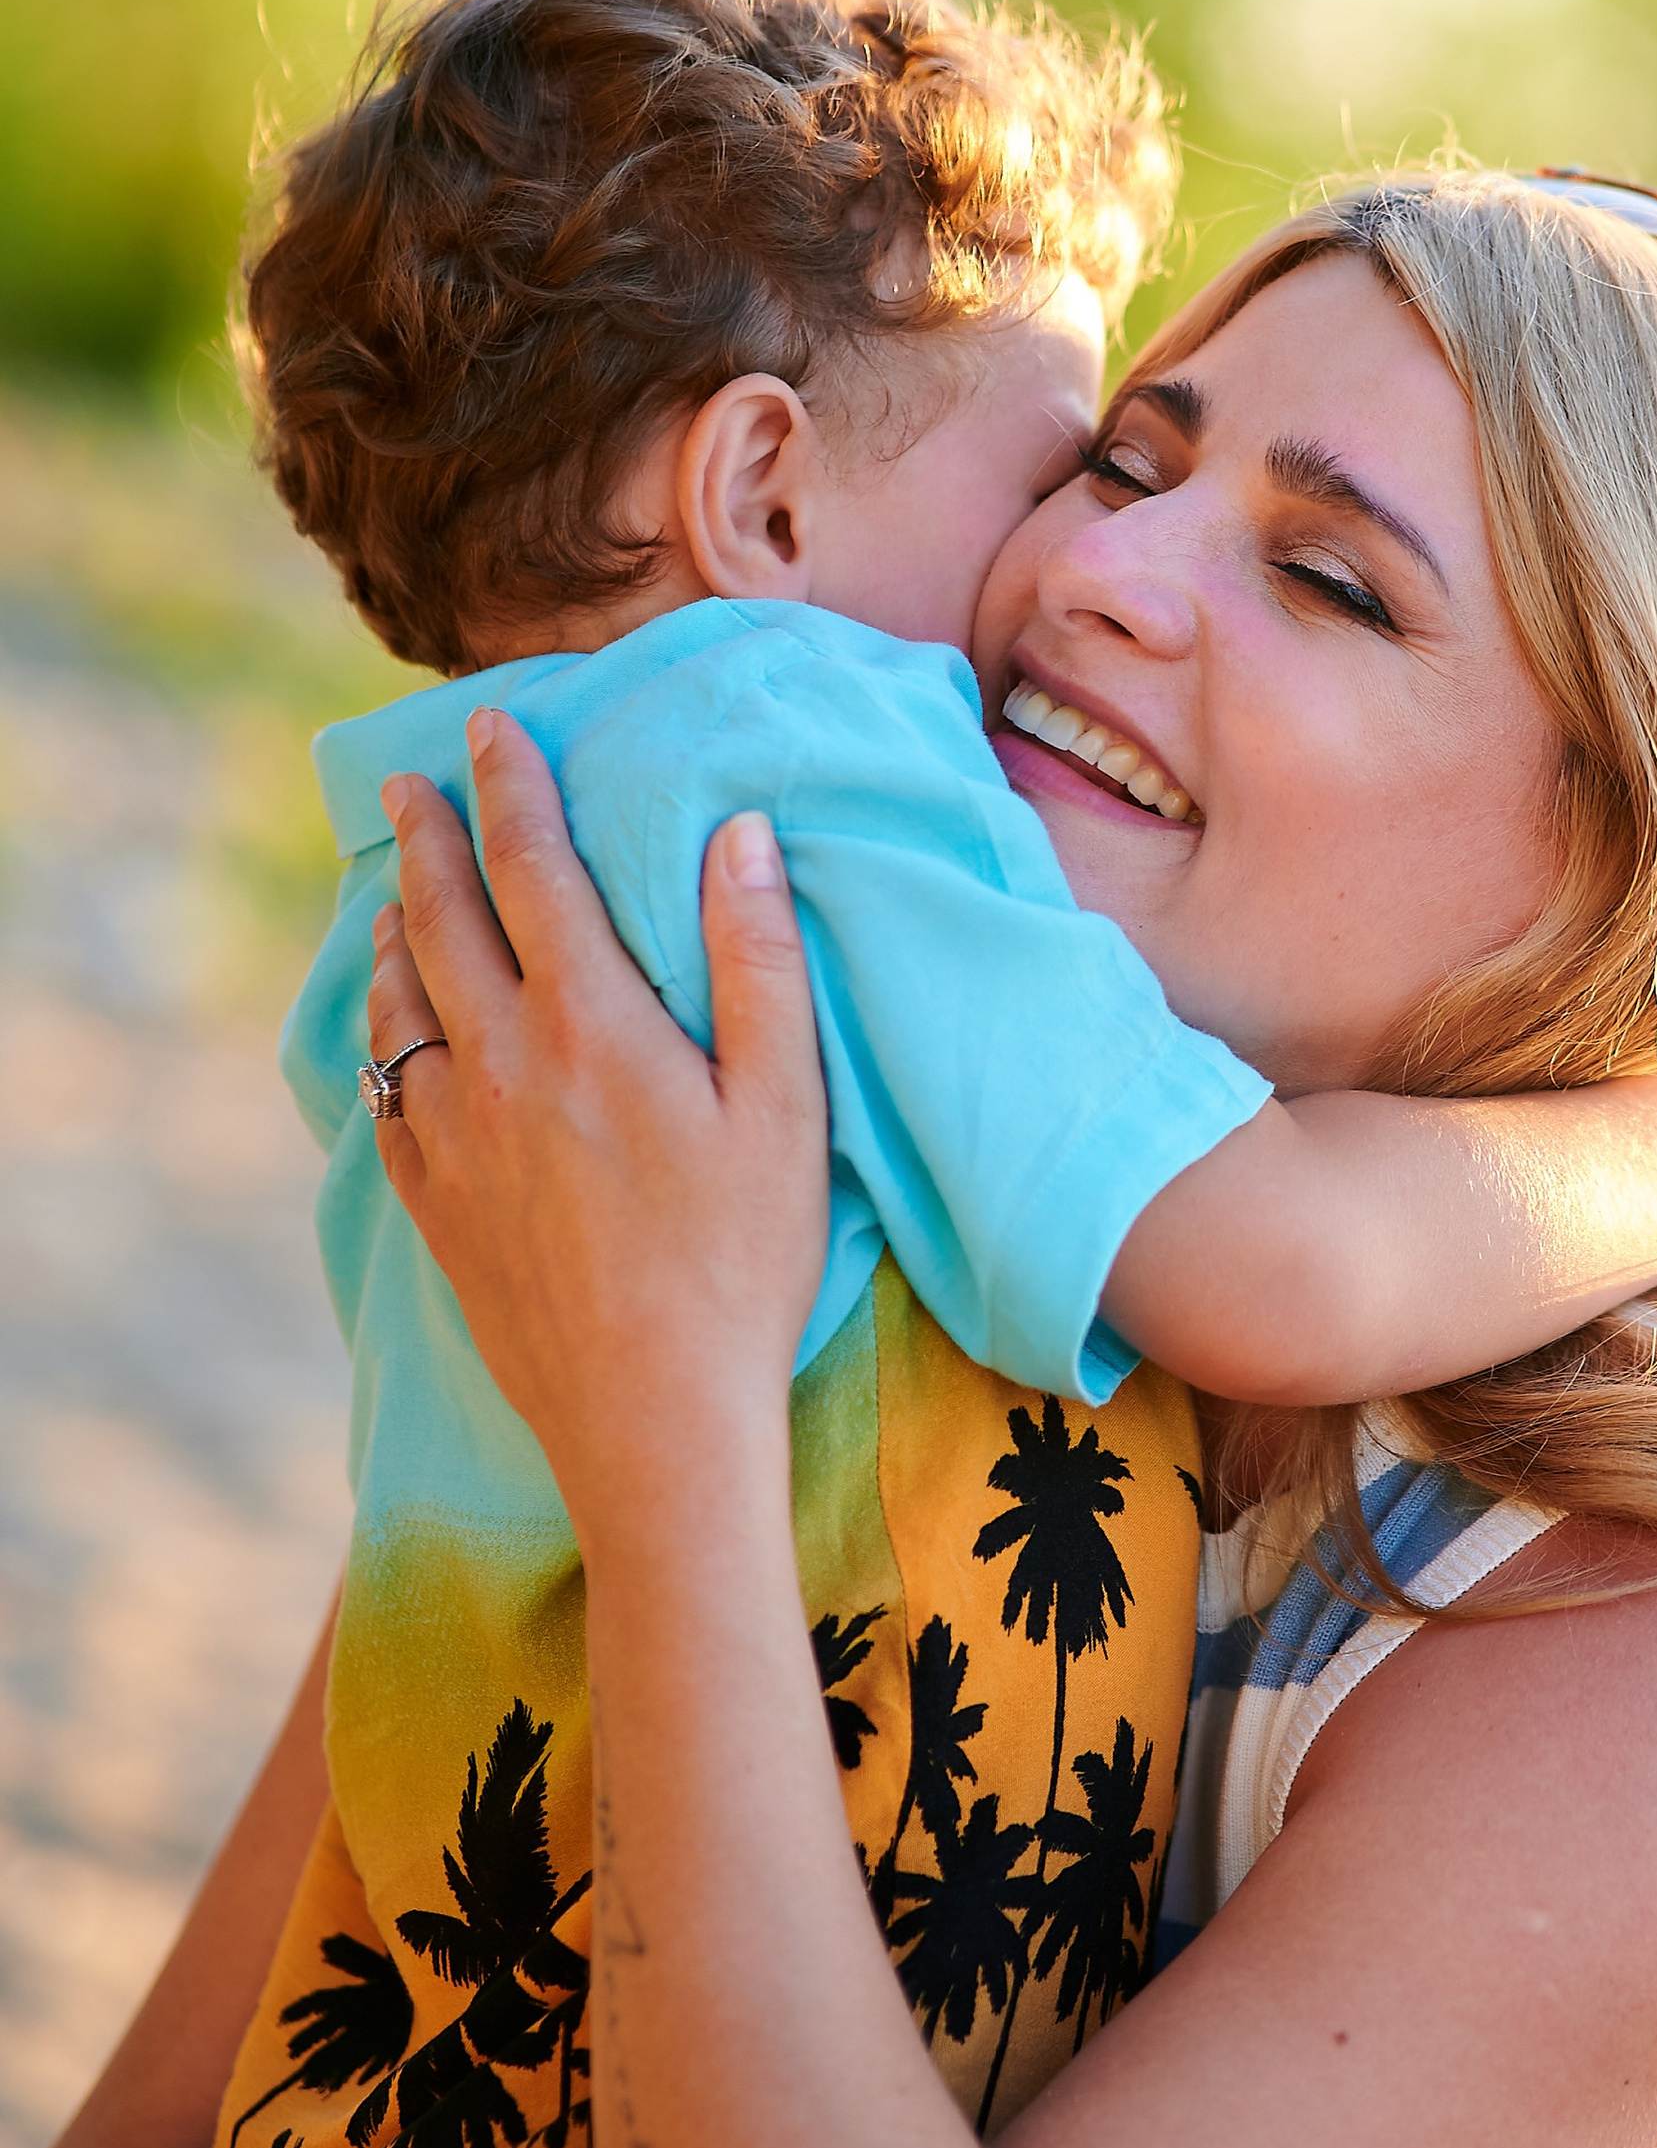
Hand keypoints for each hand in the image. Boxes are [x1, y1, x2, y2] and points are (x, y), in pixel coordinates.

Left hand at [366, 709, 828, 1523]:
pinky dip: (381, 1038)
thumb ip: (760, 964)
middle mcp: (505, 1068)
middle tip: (410, 784)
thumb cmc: (743, 1264)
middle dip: (427, 841)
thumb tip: (739, 834)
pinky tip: (389, 1034)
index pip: (536, 871)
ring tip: (391, 893)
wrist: (655, 1419)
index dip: (512, 789)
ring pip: (400, 1004)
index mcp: (593, 1027)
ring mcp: (458, 1141)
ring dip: (394, 931)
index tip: (490, 728)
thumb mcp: (785, 1108)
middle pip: (445, 922)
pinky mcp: (438, 1208)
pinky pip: (387, 1097)